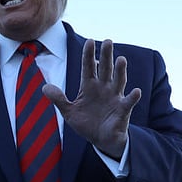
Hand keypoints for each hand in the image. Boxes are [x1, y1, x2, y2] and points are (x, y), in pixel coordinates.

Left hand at [42, 39, 140, 158]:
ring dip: (120, 71)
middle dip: (106, 56)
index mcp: (89, 86)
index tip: (89, 42)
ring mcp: (114, 97)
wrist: (100, 139)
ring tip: (121, 59)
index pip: (89, 67)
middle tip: (108, 41)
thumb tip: (45, 88)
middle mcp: (104, 88)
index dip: (88, 55)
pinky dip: (133, 97)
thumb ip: (59, 99)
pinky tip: (136, 91)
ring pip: (118, 81)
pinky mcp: (122, 110)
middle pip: (105, 69)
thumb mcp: (69, 112)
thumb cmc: (86, 123)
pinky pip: (128, 102)